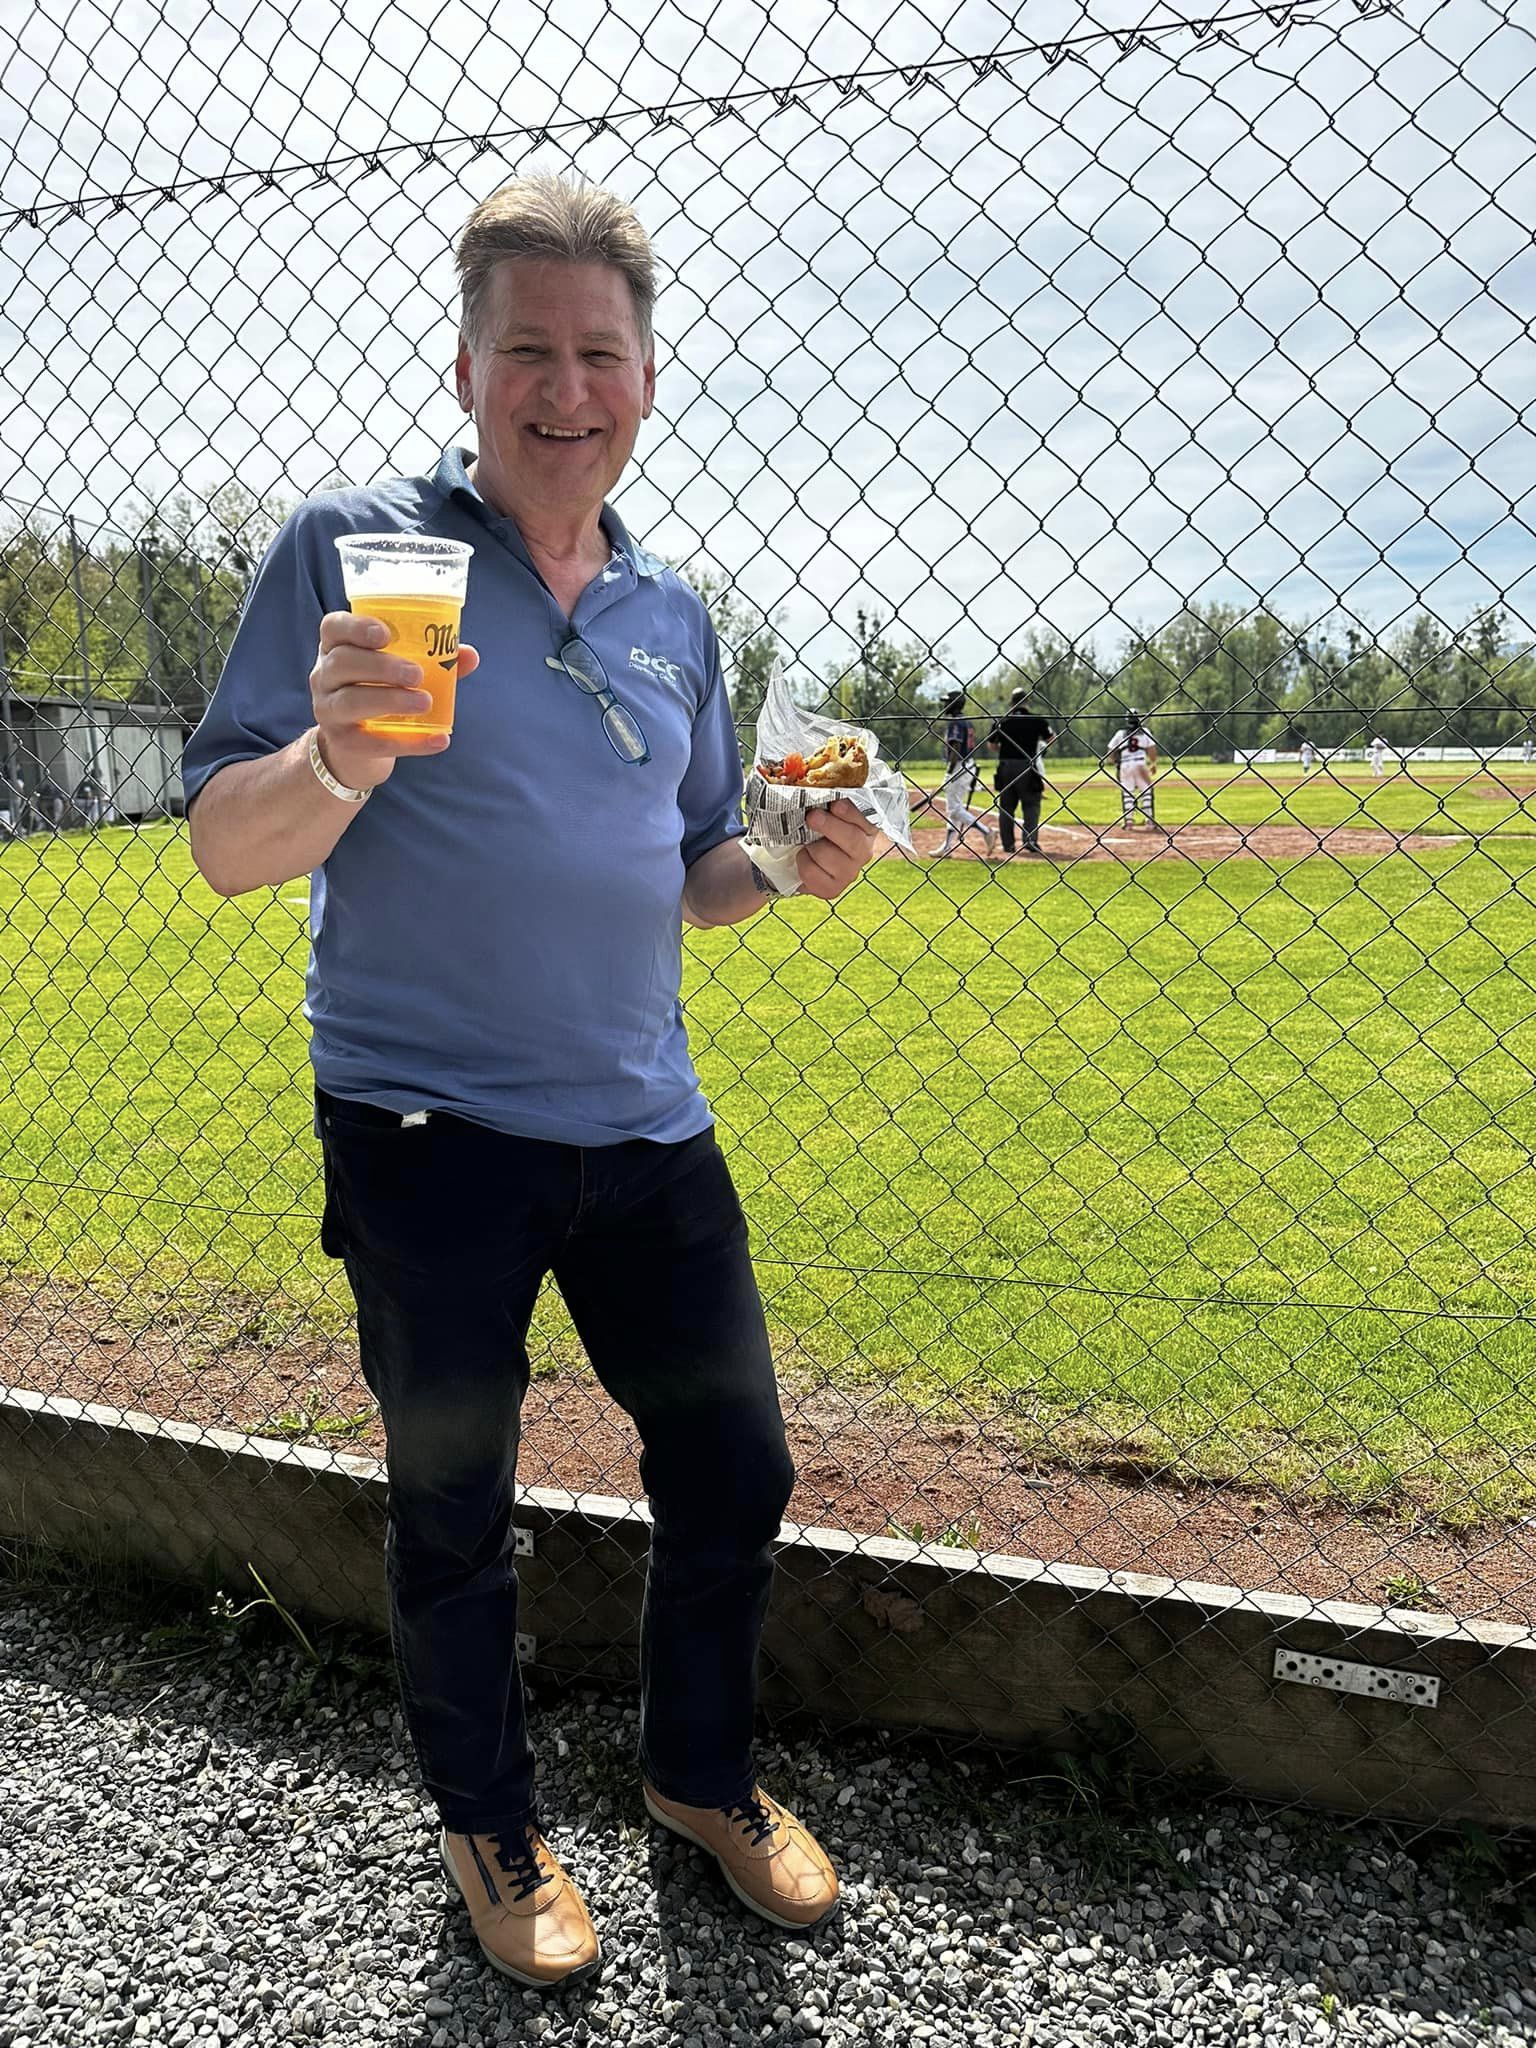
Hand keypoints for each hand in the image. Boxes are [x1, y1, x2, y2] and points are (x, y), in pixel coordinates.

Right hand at [309, 612, 480, 790]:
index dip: (356, 627)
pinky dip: (408, 743)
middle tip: (416, 674)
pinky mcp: (342, 742)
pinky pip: (371, 743)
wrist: (357, 745)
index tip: (385, 634)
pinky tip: (437, 740)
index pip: (333, 627)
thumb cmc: (380, 692)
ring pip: (351, 701)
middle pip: (343, 663)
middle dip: (381, 667)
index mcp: (336, 647)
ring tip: (424, 703)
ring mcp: (328, 709)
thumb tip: (470, 655)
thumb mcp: (398, 672)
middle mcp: (324, 675)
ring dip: (390, 700)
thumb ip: (433, 661)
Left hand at [797, 798, 883, 899]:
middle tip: (812, 816)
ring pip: (827, 855)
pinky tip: (804, 858)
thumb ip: (826, 801)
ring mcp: (850, 873)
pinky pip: (813, 873)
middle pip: (852, 840)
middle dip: (829, 826)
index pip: (867, 819)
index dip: (851, 813)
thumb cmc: (816, 830)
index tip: (836, 804)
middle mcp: (864, 851)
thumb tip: (811, 786)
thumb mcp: (824, 811)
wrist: (804, 860)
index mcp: (866, 828)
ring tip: (806, 842)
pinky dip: (803, 863)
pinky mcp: (833, 889)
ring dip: (810, 846)